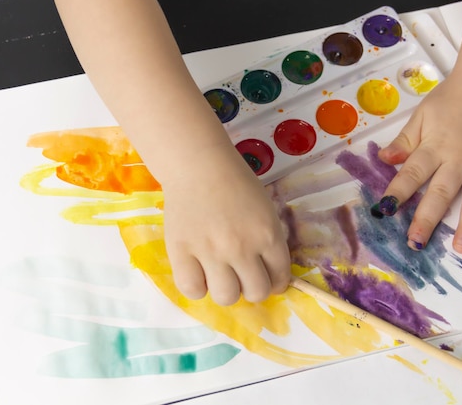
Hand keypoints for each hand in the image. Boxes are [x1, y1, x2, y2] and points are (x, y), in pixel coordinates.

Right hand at [162, 144, 290, 304]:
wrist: (198, 165)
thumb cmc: (235, 183)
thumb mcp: (265, 210)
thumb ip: (268, 241)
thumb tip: (269, 275)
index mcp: (267, 234)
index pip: (279, 277)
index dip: (275, 282)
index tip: (267, 279)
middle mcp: (241, 247)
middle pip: (256, 293)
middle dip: (252, 288)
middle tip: (242, 276)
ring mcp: (210, 251)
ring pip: (226, 297)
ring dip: (226, 290)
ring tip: (219, 274)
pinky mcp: (181, 252)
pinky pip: (192, 290)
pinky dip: (197, 287)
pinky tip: (199, 273)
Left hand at [376, 63, 461, 252]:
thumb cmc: (453, 97)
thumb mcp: (422, 115)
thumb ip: (405, 141)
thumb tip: (384, 160)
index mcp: (435, 147)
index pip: (412, 174)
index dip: (397, 193)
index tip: (385, 212)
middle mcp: (460, 158)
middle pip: (441, 193)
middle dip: (427, 219)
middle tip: (417, 243)